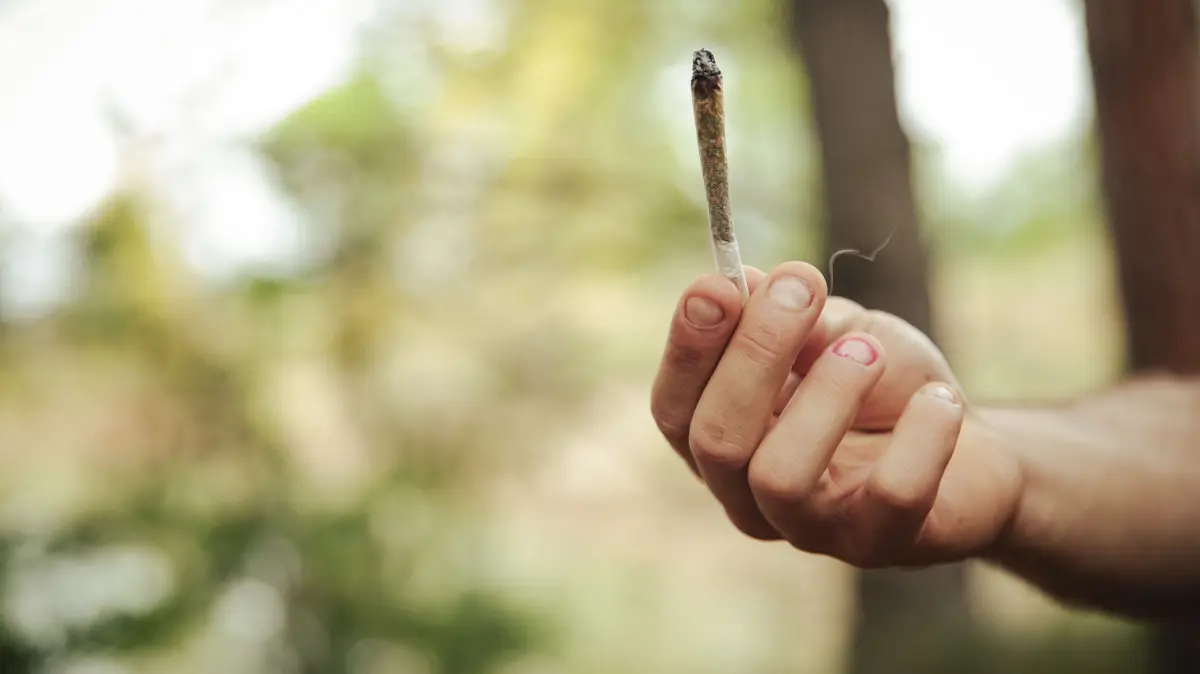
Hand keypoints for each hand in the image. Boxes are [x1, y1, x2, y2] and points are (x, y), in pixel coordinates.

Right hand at [650, 261, 1021, 567]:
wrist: (973, 446)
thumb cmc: (884, 384)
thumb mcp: (838, 332)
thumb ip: (793, 317)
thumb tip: (745, 281)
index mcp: (719, 439)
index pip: (674, 407)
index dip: (687, 348)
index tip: (717, 285)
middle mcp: (746, 494)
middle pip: (717, 440)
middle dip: (755, 353)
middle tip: (802, 286)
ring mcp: (807, 527)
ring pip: (780, 477)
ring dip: (826, 396)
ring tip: (868, 351)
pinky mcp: (878, 543)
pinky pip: (890, 494)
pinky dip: (919, 435)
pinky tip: (941, 398)